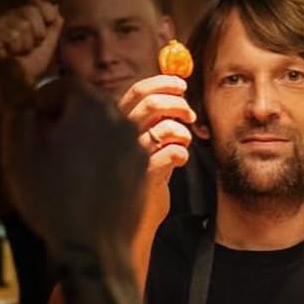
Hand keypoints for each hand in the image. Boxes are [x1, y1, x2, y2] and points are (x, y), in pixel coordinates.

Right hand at [0, 0, 62, 83]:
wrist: (18, 81)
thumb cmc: (32, 64)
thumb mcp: (49, 44)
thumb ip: (54, 25)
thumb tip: (57, 7)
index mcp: (26, 16)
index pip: (38, 1)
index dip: (46, 11)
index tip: (49, 22)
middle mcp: (12, 16)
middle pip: (31, 11)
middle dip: (38, 33)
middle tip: (33, 45)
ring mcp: (1, 24)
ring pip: (22, 25)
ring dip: (27, 44)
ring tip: (21, 52)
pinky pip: (12, 35)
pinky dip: (16, 48)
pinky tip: (12, 53)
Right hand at [3, 74, 146, 256]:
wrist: (93, 246)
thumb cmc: (52, 200)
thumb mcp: (19, 156)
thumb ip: (18, 118)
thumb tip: (24, 104)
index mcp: (90, 108)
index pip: (69, 85)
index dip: (47, 96)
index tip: (35, 114)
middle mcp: (120, 120)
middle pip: (94, 102)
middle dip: (71, 112)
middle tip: (50, 134)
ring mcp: (136, 146)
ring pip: (111, 125)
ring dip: (91, 133)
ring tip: (71, 155)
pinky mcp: (145, 170)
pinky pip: (123, 149)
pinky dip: (107, 153)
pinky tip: (89, 174)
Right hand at [118, 74, 195, 231]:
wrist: (126, 219)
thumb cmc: (135, 179)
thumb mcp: (141, 143)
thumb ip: (152, 119)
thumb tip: (175, 90)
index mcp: (115, 123)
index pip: (137, 91)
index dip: (163, 83)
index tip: (181, 85)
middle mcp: (119, 136)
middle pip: (151, 104)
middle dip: (178, 103)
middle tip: (189, 114)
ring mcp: (130, 157)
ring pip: (164, 128)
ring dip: (182, 131)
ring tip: (184, 141)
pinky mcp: (145, 177)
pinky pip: (171, 153)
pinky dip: (181, 153)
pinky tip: (179, 160)